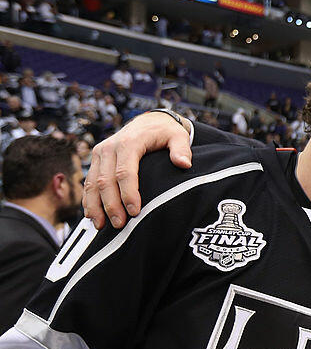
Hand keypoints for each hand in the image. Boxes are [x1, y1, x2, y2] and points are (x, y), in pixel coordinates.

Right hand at [83, 113, 192, 229]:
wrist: (149, 122)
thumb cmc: (165, 132)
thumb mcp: (178, 136)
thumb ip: (182, 149)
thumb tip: (184, 163)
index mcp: (129, 142)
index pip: (125, 172)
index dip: (129, 193)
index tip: (135, 212)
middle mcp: (110, 147)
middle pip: (106, 180)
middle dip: (111, 205)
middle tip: (119, 224)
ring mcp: (100, 153)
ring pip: (92, 183)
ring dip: (95, 206)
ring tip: (101, 225)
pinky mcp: (96, 160)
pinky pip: (88, 182)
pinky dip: (88, 200)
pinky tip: (92, 216)